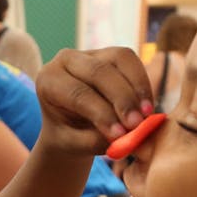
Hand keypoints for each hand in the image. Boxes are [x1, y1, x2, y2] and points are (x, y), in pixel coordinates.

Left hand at [36, 47, 155, 156]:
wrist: (73, 126)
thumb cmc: (70, 136)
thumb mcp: (74, 144)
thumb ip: (94, 141)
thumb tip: (125, 136)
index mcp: (48, 81)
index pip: (77, 94)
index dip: (101, 113)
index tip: (120, 134)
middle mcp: (65, 60)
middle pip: (98, 72)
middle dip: (122, 99)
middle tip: (137, 124)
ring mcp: (90, 52)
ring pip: (119, 59)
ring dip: (137, 88)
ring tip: (147, 115)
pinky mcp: (111, 53)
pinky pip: (131, 61)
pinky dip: (142, 83)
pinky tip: (148, 106)